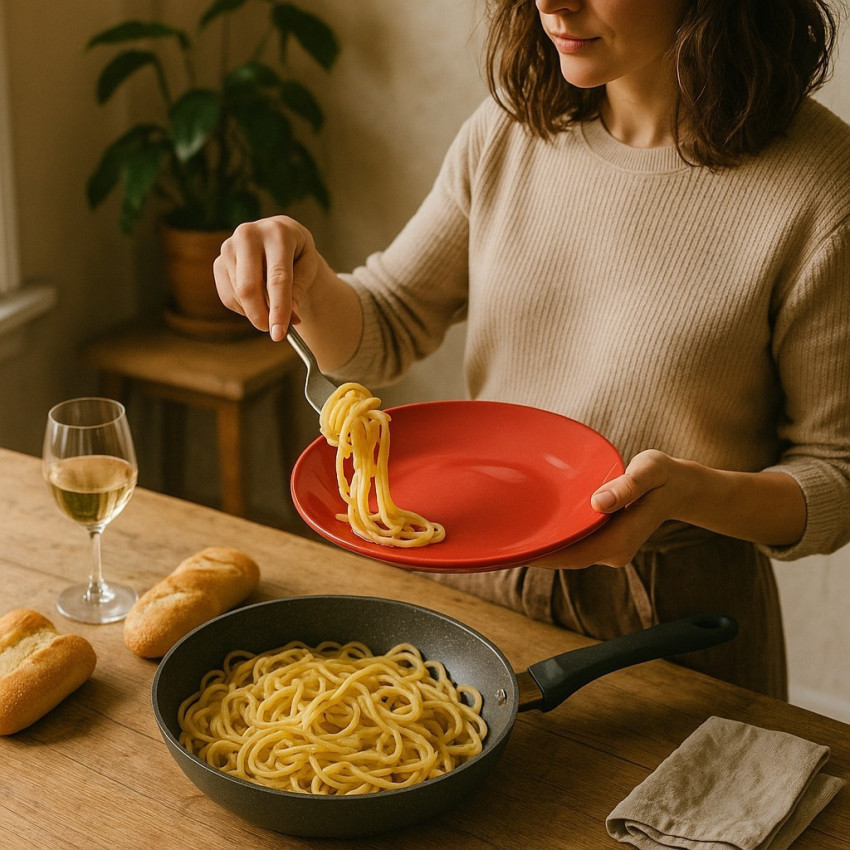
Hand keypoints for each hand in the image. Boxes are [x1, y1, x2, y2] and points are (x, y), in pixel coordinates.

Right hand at [214, 216, 319, 340]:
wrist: (278, 236)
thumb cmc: (297, 254)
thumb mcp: (308, 266)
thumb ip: (299, 288)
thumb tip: (288, 314)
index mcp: (277, 233)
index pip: (277, 278)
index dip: (278, 309)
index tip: (279, 333)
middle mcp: (248, 235)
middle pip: (249, 287)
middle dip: (261, 316)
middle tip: (274, 333)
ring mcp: (229, 247)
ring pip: (238, 295)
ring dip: (256, 312)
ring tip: (274, 309)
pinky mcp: (218, 262)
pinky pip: (228, 297)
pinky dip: (244, 308)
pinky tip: (258, 301)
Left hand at [534, 448, 806, 569]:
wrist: (682, 487)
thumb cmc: (665, 476)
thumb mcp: (652, 471)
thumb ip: (627, 485)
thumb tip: (599, 502)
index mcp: (619, 541)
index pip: (572, 554)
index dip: (542, 554)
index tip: (513, 549)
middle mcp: (612, 551)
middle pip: (564, 558)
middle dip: (534, 552)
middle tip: (498, 542)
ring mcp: (608, 549)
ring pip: (567, 553)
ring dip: (541, 547)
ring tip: (507, 535)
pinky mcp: (604, 541)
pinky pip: (573, 544)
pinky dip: (554, 538)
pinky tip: (533, 527)